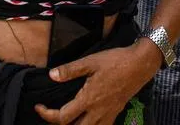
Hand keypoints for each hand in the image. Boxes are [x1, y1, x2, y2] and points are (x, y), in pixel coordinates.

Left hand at [36, 42, 157, 124]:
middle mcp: (98, 112)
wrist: (140, 65)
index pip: (63, 117)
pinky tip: (86, 118)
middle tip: (51, 114)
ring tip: (67, 118)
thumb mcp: (90, 62)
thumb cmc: (116, 61)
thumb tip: (51, 75)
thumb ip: (70, 70)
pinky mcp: (116, 112)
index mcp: (88, 99)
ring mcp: (108, 114)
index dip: (47, 115)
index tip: (39, 107)